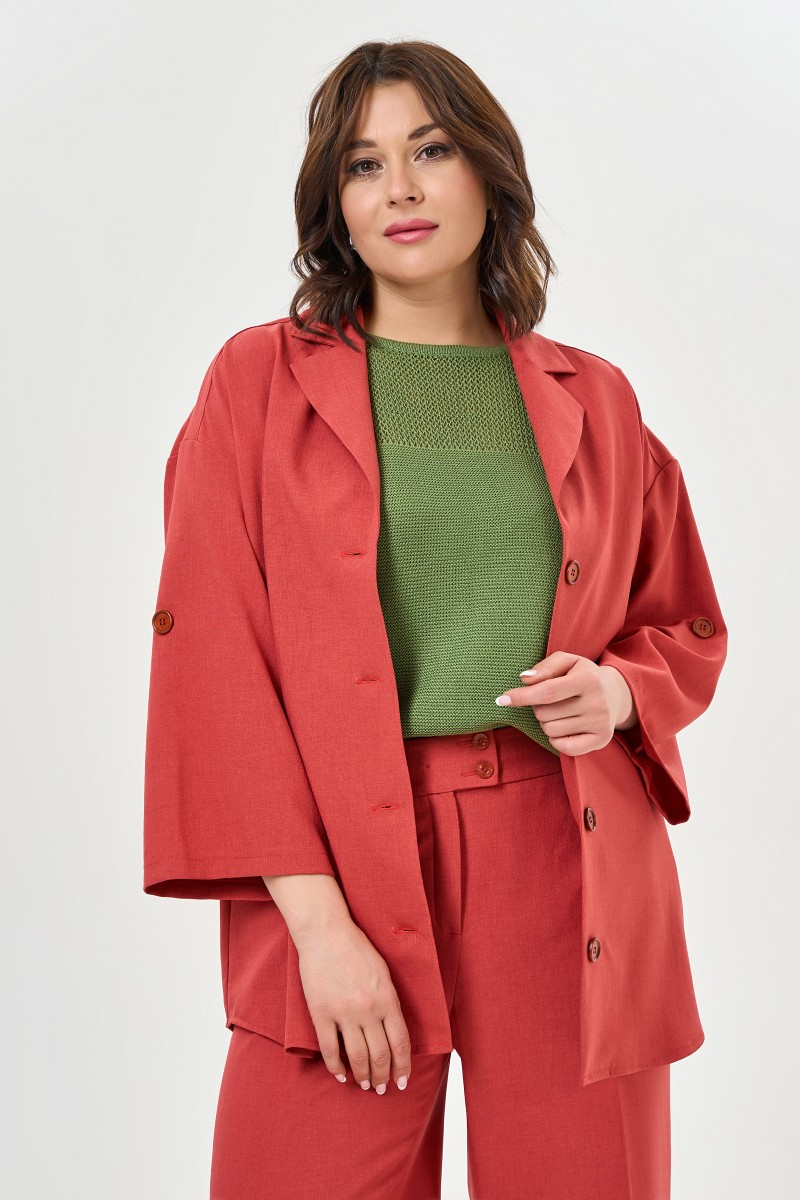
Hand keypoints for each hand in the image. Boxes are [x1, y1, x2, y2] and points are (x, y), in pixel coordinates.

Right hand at [294, 915, 411, 1094]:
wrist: (326, 934)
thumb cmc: (357, 949)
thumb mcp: (384, 972)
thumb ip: (390, 1001)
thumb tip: (393, 1029)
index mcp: (387, 999)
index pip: (400, 1043)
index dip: (403, 1067)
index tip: (403, 1081)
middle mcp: (368, 1010)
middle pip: (380, 1055)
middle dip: (384, 1076)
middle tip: (383, 1088)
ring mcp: (344, 1013)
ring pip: (357, 1056)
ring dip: (363, 1075)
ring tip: (366, 1084)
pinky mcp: (322, 1013)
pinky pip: (330, 1048)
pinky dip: (336, 1066)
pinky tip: (341, 1074)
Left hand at [494, 651, 637, 756]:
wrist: (616, 694)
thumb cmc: (583, 675)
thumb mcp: (568, 661)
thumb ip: (545, 667)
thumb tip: (524, 679)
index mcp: (587, 679)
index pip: (547, 691)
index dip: (522, 696)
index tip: (502, 699)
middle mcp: (597, 702)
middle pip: (545, 713)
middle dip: (538, 708)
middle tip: (550, 701)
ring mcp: (601, 723)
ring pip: (550, 731)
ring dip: (546, 722)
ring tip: (560, 712)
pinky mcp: (601, 740)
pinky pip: (563, 747)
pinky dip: (556, 739)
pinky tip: (564, 727)